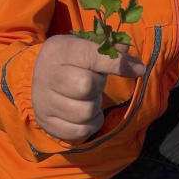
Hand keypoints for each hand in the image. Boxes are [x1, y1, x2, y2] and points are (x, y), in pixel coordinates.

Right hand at [31, 34, 145, 141]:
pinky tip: (86, 113)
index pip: (91, 56)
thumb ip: (108, 48)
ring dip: (95, 106)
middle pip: (86, 86)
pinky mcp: (47, 123)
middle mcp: (47, 75)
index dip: (118, 63)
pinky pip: (80, 131)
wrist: (40, 80)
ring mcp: (44, 102)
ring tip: (88, 97)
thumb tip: (129, 52)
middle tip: (94, 82)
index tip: (139, 68)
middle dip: (98, 85)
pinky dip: (91, 124)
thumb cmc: (71, 61)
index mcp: (58, 50)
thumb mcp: (85, 47)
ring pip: (85, 112)